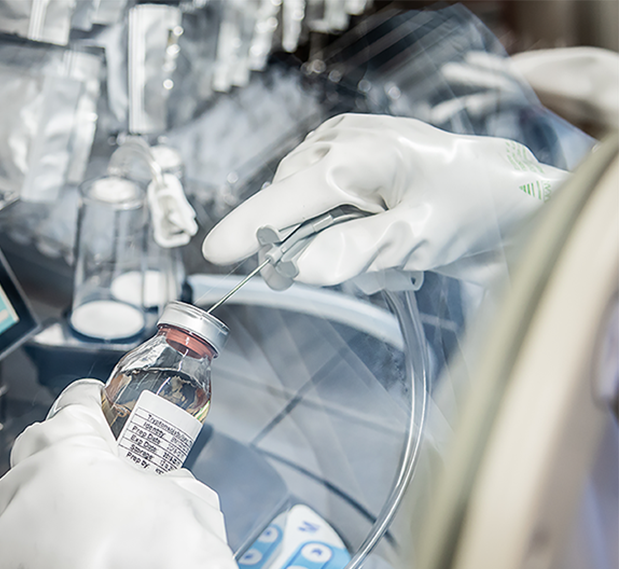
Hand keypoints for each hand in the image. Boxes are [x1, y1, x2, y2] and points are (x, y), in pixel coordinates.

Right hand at [202, 114, 566, 290]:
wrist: (508, 195)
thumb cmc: (472, 208)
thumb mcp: (419, 238)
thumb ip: (355, 252)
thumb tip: (296, 268)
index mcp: (358, 154)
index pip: (287, 196)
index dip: (249, 227)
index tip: (216, 253)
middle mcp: (341, 144)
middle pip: (290, 212)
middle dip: (318, 250)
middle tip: (377, 268)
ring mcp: (341, 150)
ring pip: (304, 218)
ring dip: (338, 248)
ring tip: (391, 255)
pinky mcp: (345, 164)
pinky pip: (319, 212)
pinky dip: (344, 237)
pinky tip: (383, 241)